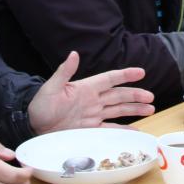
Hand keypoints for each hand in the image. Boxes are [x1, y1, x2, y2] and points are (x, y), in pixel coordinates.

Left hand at [27, 51, 154, 133]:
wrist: (33, 126)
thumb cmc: (40, 105)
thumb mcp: (51, 88)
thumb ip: (64, 72)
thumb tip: (74, 54)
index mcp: (86, 88)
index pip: (109, 79)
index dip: (125, 75)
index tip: (141, 72)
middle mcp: (93, 100)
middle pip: (119, 95)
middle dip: (135, 95)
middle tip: (151, 96)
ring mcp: (93, 115)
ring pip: (119, 110)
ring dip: (134, 108)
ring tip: (151, 107)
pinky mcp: (91, 129)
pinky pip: (111, 128)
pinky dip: (124, 129)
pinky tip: (136, 130)